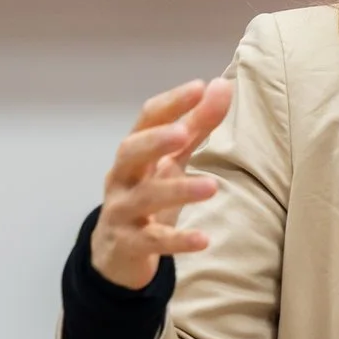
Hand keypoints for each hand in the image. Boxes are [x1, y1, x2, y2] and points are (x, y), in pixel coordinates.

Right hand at [89, 79, 233, 289]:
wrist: (115, 253)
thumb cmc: (147, 195)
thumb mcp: (171, 161)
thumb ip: (196, 126)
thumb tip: (222, 86)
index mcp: (134, 151)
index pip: (147, 119)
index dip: (171, 103)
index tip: (199, 87)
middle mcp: (122, 176)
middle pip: (130, 152)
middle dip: (155, 140)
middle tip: (182, 132)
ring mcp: (121, 210)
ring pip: (145, 197)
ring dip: (178, 190)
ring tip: (212, 187)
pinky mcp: (129, 244)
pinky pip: (152, 241)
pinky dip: (177, 240)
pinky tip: (203, 239)